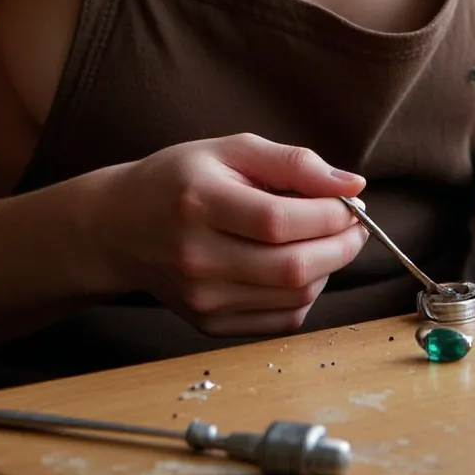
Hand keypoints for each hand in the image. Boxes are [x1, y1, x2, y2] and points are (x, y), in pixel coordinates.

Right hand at [93, 133, 367, 336]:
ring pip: (293, 298)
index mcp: (199, 203)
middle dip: (341, 246)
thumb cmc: (178, 179)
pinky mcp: (209, 324)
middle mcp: (198, 257)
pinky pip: (280, 320)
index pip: (279, 221)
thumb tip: (352, 185)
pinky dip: (305, 295)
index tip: (352, 202)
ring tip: (327, 241)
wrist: (118, 227)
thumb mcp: (230, 150)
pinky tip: (301, 266)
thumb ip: (293, 163)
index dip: (329, 215)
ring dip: (328, 270)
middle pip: (291, 267)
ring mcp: (202, 298)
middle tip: (355, 225)